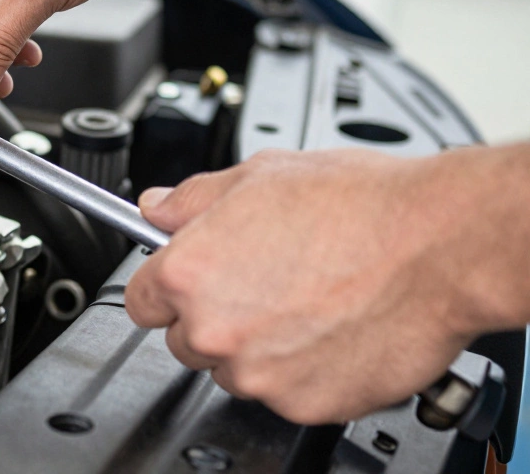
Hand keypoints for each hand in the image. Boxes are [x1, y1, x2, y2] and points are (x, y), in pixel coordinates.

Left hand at [126, 148, 499, 423]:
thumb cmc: (359, 206)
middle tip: (263, 285)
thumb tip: (157, 208)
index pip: (140, 300)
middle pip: (185, 339)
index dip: (166, 287)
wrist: (438, 245)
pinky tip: (330, 329)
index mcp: (189, 272)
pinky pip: (284, 393)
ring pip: (233, 370)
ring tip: (306, 303)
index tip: (186, 283)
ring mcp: (257, 374)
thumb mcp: (258, 175)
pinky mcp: (303, 404)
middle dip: (213, 316)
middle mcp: (214, 329)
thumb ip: (191, 200)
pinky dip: (302, 371)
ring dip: (256, 348)